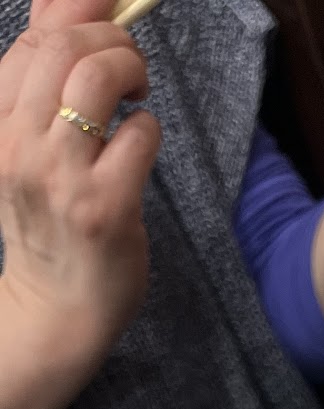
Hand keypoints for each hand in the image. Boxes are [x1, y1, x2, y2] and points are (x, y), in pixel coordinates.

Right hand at [0, 0, 159, 383]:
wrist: (55, 309)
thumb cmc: (50, 224)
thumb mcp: (28, 146)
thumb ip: (44, 79)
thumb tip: (64, 2)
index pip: (32, 42)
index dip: (76, 13)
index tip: (107, 13)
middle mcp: (21, 146)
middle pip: (64, 49)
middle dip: (110, 38)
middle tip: (130, 65)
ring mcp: (62, 177)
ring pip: (97, 79)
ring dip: (131, 70)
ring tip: (137, 92)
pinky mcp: (106, 206)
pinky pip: (138, 135)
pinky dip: (148, 128)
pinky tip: (140, 145)